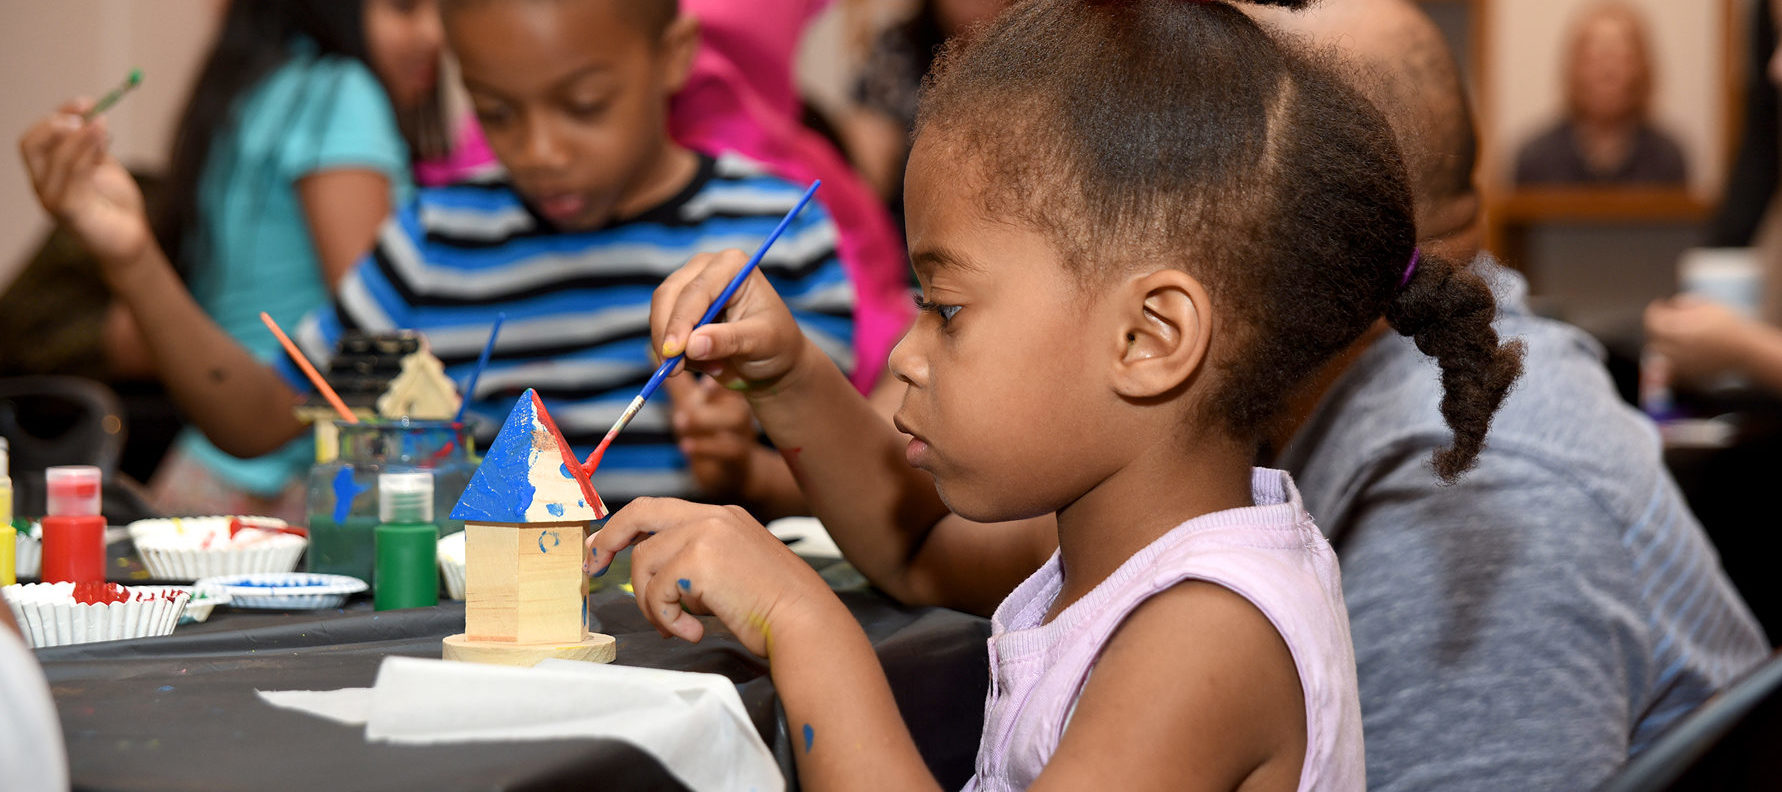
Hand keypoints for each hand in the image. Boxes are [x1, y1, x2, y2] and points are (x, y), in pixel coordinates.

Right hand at [18, 100, 153, 270]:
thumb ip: (92, 145)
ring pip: (55, 159)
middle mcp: (42, 184)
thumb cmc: (114, 202)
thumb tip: (93, 118)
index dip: (58, 115)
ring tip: (102, 124)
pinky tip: (104, 141)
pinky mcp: (70, 213)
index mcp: (46, 171)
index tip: (86, 102)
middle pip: (31, 146)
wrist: (130, 237)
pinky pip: (73, 178)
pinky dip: (86, 154)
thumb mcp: (102, 166)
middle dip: (57, 124)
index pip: (37, 138)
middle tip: (88, 115)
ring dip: (79, 136)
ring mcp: (52, 200)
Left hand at [585, 497, 833, 655]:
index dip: (624, 525)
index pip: (659, 508)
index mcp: (723, 515)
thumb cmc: (775, 607)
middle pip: (640, 513)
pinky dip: (669, 620)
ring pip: (645, 564)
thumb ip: (697, 563)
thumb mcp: (734, 569)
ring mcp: (706, 534)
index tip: (603, 547)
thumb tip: (653, 580)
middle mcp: (713, 516)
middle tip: (594, 566)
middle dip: (608, 538)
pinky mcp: (699, 561)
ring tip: (679, 627)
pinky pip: (658, 592)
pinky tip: (695, 632)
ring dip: (652, 605)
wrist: (805, 620)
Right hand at [651, 249, 809, 389]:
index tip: (674, 352)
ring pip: (660, 313)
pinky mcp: (679, 309)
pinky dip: (676, 354)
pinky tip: (706, 366)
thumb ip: (728, 340)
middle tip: (672, 369)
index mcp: (732, 264)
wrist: (772, 359)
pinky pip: (662, 330)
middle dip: (667, 334)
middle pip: (668, 295)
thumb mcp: (761, 342)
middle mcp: (706, 268)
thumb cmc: (776, 344)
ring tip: (712, 368)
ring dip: (675, 348)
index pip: (697, 290)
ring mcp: (689, 286)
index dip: (681, 321)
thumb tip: (692, 345)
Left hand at [662, 372, 757, 499]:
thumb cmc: (707, 433)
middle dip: (711, 391)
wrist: (729, 471)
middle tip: (686, 395)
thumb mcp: (690, 403)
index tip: (694, 363)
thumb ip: (674, 381)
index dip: (714, 364)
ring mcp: (744, 432)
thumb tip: (650, 351)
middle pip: (736, 387)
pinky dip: (705, 447)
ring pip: (736, 418)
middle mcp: (740, 407)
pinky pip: (730, 448)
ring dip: (704, 420)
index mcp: (729, 391)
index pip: (730, 370)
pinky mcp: (739, 456)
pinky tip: (685, 447)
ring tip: (680, 423)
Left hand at [1645, 296, 1757, 382]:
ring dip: (1661, 340)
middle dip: (1657, 325)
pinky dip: (1670, 355)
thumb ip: (1685, 302)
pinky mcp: (1687, 374)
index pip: (1653, 320)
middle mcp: (1675, 348)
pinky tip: (1681, 347)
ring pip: (1659, 352)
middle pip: (1653, 336)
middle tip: (1665, 318)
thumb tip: (1671, 305)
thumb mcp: (1707, 305)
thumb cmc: (1728, 325)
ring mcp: (1680, 363)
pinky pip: (1670, 364)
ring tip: (1672, 333)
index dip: (1654, 310)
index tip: (1660, 304)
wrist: (1746, 350)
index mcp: (1678, 330)